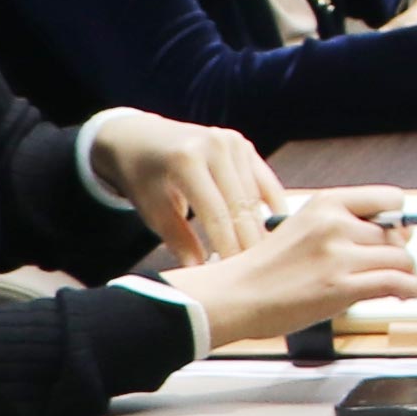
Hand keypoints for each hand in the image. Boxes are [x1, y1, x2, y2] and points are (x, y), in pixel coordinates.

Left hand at [91, 109, 279, 262]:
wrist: (139, 137)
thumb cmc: (142, 177)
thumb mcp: (153, 210)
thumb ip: (179, 241)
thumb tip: (202, 274)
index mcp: (187, 160)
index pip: (216, 215)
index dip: (228, 249)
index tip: (237, 278)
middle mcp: (215, 145)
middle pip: (241, 206)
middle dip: (249, 244)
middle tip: (258, 275)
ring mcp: (233, 142)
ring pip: (256, 196)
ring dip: (260, 229)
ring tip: (265, 260)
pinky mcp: (244, 145)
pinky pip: (265, 181)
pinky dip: (271, 206)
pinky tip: (277, 230)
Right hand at [163, 191, 416, 350]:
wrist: (234, 296)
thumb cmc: (264, 269)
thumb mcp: (302, 228)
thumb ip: (339, 227)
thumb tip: (386, 237)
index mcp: (326, 203)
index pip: (389, 199)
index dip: (400, 220)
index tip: (401, 234)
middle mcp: (335, 223)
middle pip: (397, 234)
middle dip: (402, 253)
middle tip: (400, 267)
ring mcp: (339, 255)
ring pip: (401, 259)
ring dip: (409, 274)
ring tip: (407, 284)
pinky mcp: (341, 287)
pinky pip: (396, 283)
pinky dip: (411, 289)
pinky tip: (409, 295)